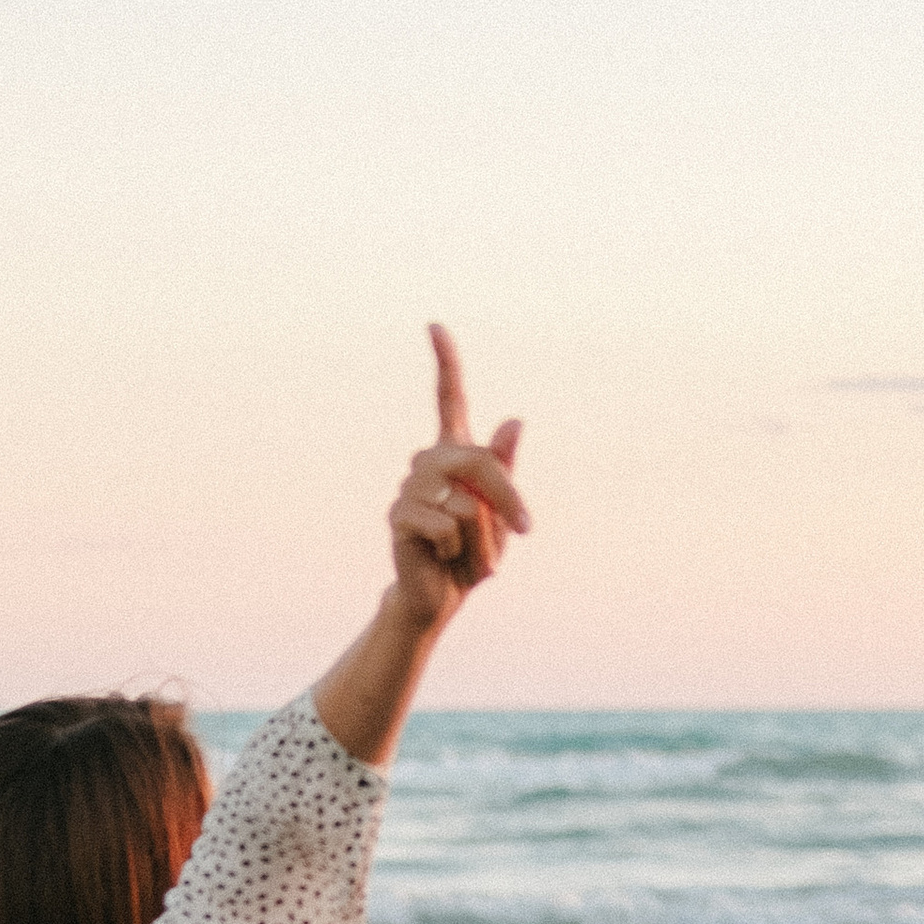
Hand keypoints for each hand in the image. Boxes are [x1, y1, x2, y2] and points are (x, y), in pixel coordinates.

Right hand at [388, 324, 528, 628]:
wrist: (442, 596)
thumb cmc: (474, 552)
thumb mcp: (502, 511)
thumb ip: (505, 469)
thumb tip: (514, 420)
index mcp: (454, 453)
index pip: (449, 399)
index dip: (445, 363)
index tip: (434, 327)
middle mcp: (428, 462)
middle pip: (477, 462)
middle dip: (508, 499)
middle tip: (524, 531)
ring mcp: (410, 487)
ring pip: (467, 503)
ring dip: (481, 537)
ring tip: (464, 552)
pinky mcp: (399, 516)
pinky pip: (448, 526)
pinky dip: (458, 550)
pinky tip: (442, 557)